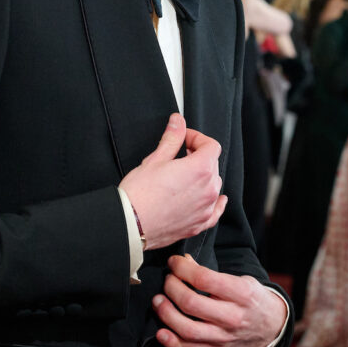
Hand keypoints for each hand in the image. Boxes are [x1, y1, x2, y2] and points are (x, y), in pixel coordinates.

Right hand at [120, 114, 226, 249]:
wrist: (130, 224)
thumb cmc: (139, 194)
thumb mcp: (155, 159)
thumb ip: (172, 138)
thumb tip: (178, 122)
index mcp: (200, 169)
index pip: (211, 145)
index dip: (197, 138)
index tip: (185, 139)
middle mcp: (208, 189)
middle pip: (213, 164)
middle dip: (199, 156)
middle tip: (181, 154)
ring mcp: (205, 208)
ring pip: (214, 186)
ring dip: (204, 177)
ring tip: (185, 176)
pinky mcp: (199, 224)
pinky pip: (216, 211)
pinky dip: (216, 202)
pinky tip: (218, 200)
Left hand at [153, 254, 288, 346]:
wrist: (270, 326)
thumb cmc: (252, 298)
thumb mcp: (240, 280)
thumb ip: (212, 273)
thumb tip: (184, 261)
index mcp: (241, 294)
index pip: (204, 279)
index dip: (183, 268)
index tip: (174, 263)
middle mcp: (232, 317)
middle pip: (191, 303)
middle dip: (171, 288)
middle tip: (167, 281)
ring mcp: (223, 337)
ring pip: (187, 329)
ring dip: (166, 314)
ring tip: (158, 301)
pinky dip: (171, 342)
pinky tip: (161, 331)